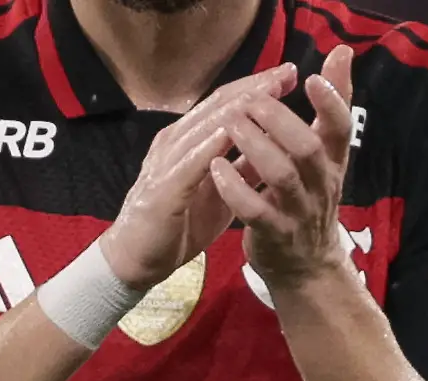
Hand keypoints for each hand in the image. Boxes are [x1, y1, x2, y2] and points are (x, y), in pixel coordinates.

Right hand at [100, 63, 298, 290]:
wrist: (138, 261)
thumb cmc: (178, 226)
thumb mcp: (221, 192)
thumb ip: (242, 167)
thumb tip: (275, 145)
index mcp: (188, 141)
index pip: (224, 104)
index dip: (256, 87)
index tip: (289, 75)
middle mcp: (174, 143)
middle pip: (216, 106)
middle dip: (253, 88)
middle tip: (286, 72)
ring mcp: (164, 164)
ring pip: (203, 128)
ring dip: (236, 109)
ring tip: (267, 93)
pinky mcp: (161, 190)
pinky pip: (188, 164)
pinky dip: (209, 147)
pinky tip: (230, 133)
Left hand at [209, 45, 355, 288]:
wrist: (304, 267)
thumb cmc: (308, 198)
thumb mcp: (324, 155)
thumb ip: (330, 107)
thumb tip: (342, 53)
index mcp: (332, 162)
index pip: (340, 127)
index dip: (331, 102)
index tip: (311, 77)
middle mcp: (320, 185)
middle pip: (307, 147)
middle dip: (278, 120)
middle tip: (250, 100)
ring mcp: (298, 212)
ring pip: (281, 176)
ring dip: (254, 146)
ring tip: (230, 124)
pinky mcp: (274, 234)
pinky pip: (255, 210)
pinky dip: (235, 188)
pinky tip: (217, 168)